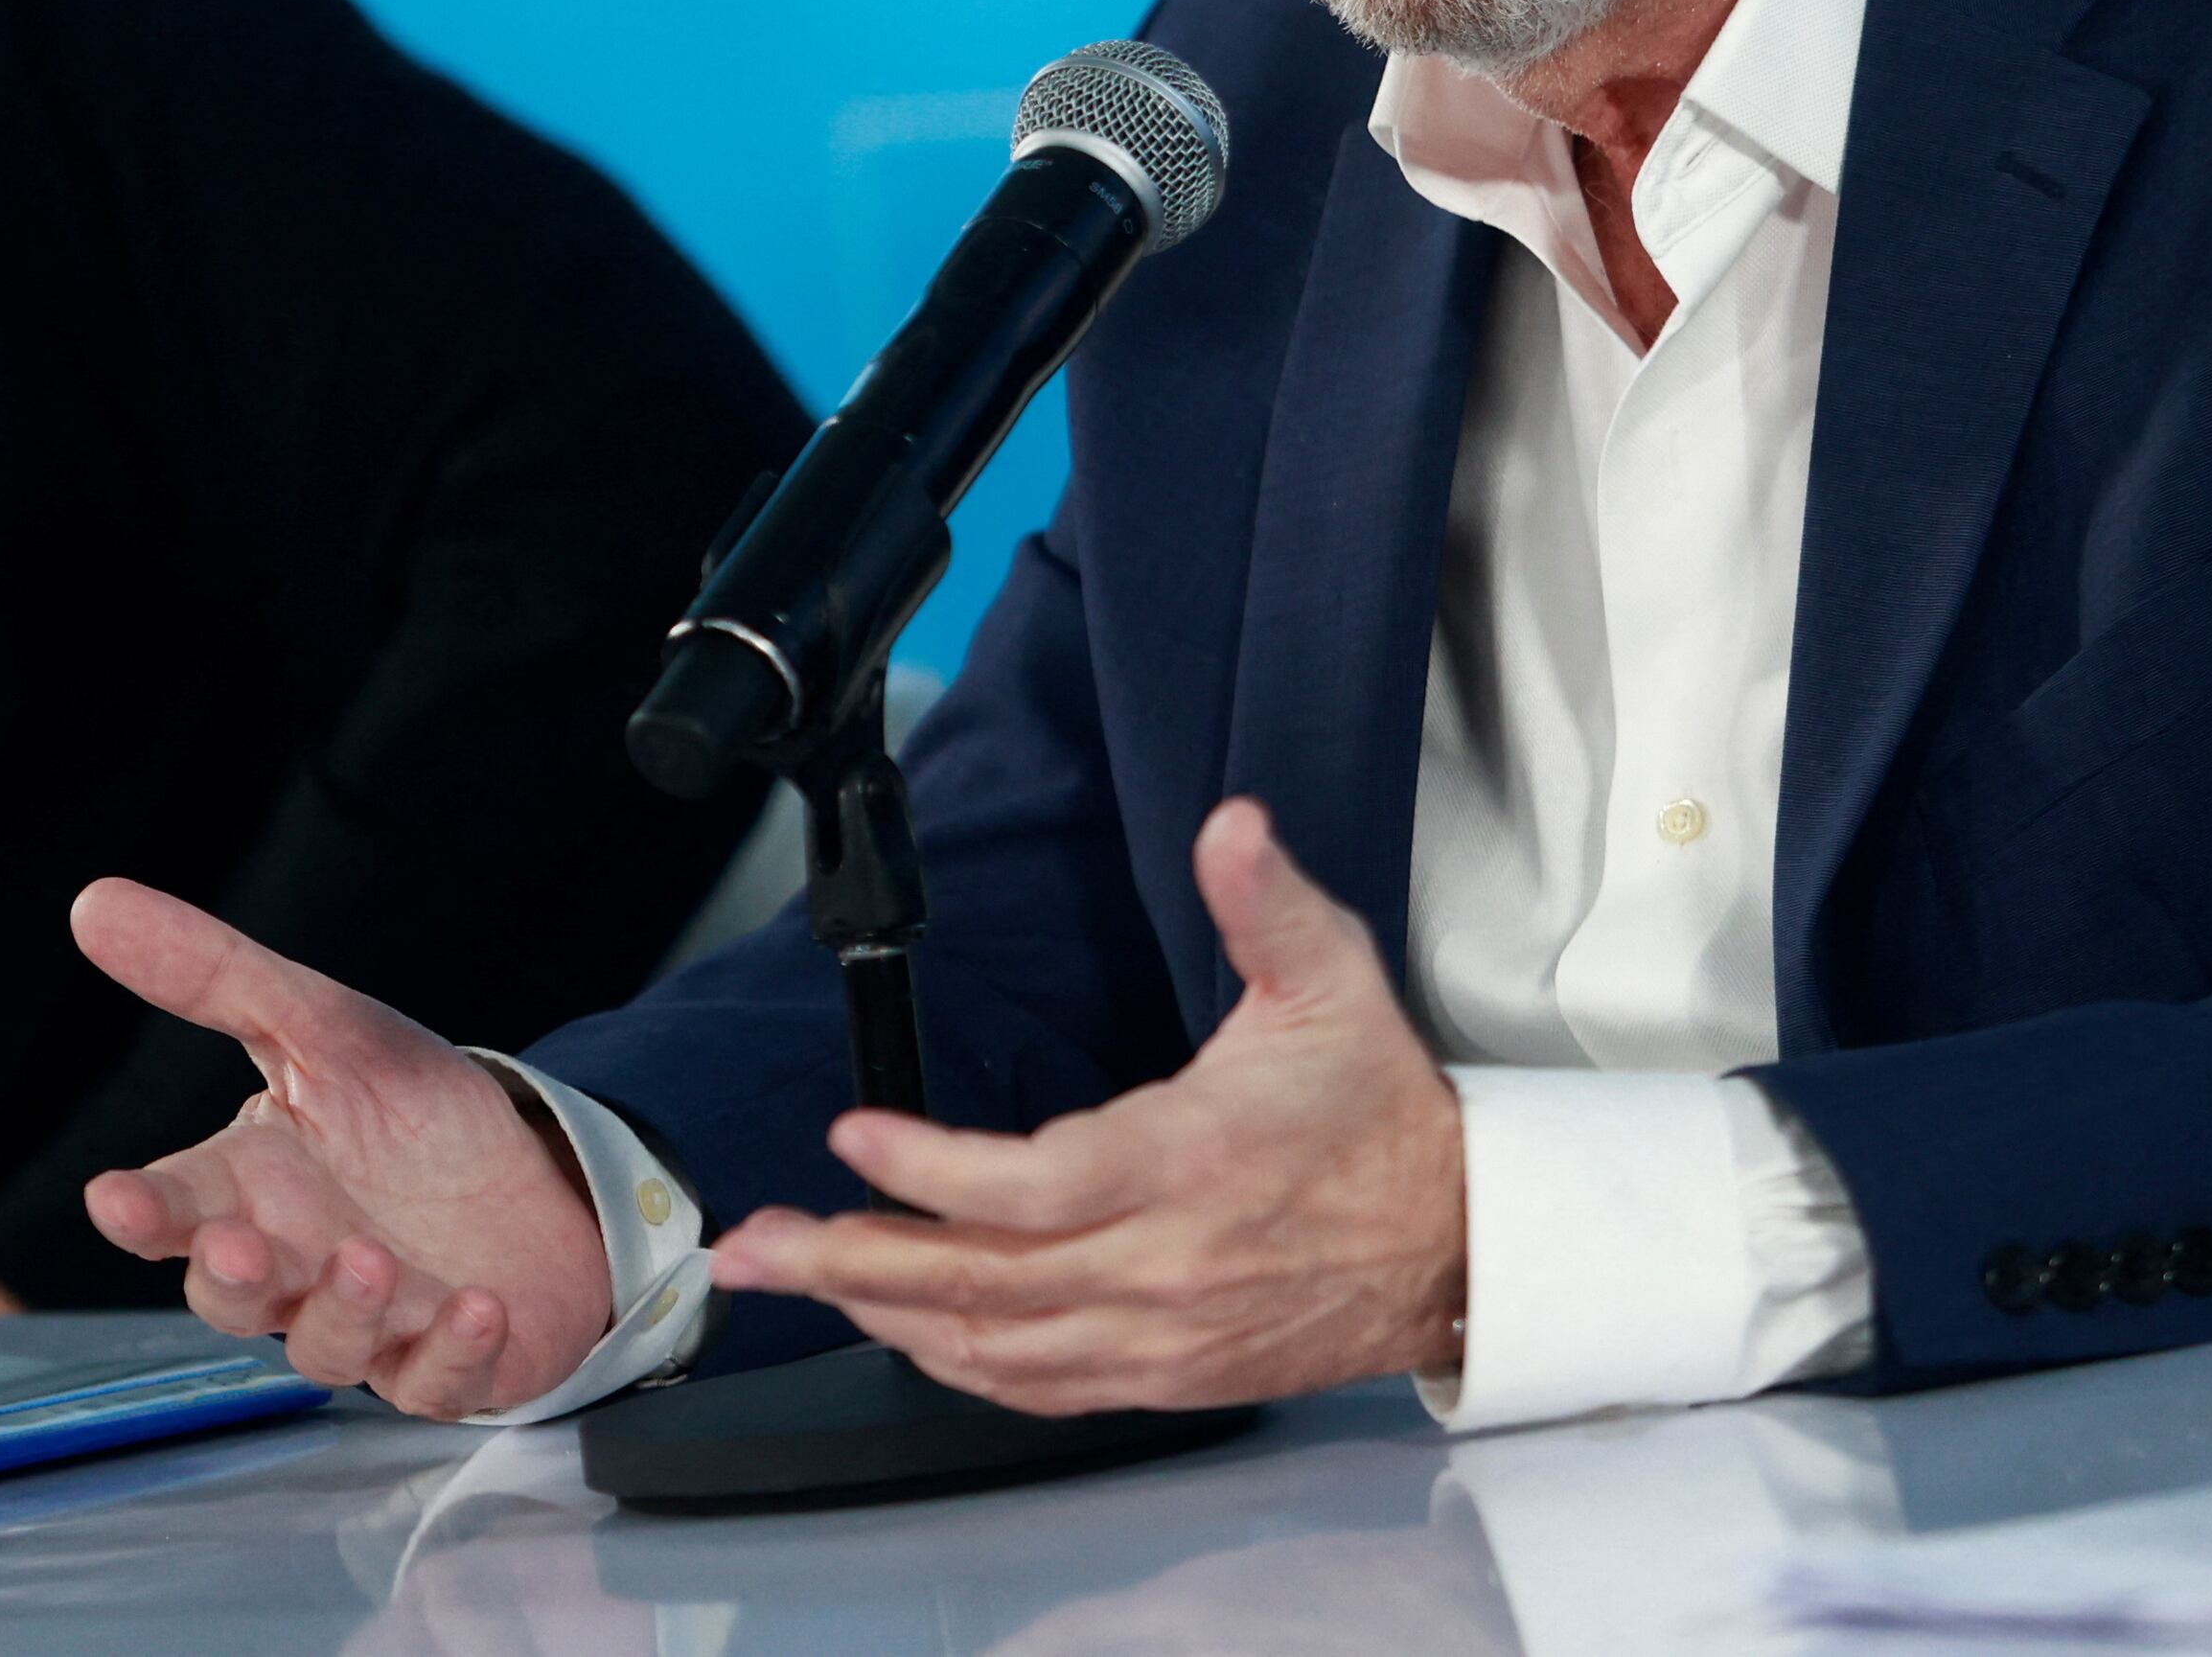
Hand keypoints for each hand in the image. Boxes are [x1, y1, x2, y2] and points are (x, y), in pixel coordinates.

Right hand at [66, 879, 615, 1417]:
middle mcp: (297, 1267)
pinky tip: (477, 1308)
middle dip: (230, 1277)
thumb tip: (95, 901)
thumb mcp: (325, 1024)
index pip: (176, 1208)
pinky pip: (440, 1382)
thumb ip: (216, 977)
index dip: (143, 1212)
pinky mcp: (448, 1366)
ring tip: (370, 1262)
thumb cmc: (413, 1111)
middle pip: (234, 1296)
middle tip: (237, 1245)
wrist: (543, 1173)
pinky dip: (455, 1354)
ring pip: (324, 1347)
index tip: (115, 1199)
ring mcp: (371, 1327)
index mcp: (252, 1188)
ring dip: (343, 1312)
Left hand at [707, 798, 1466, 1414]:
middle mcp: (1163, 1264)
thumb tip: (1231, 826)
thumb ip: (1267, 903)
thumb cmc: (1380, 1113)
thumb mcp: (1333, 982)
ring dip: (882, 1314)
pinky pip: (1036, 1386)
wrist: (1455, 1246)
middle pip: (981, 1281)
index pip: (1036, 1185)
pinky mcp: (1164, 1375)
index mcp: (1190, 1162)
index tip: (854, 1135)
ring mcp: (1159, 1333)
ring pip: (994, 1344)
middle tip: (756, 1242)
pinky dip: (955, 1363)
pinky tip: (899, 1332)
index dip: (934, 1170)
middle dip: (853, 1262)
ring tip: (796, 1277)